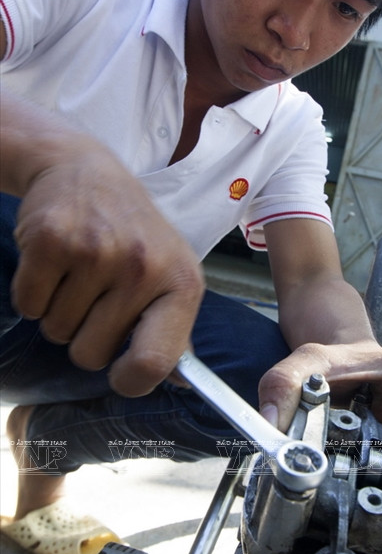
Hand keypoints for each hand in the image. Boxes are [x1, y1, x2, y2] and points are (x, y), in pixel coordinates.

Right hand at [11, 138, 203, 395]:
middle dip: (85, 336)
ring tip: (79, 272)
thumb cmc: (134, 233)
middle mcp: (144, 267)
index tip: (121, 373)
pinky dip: (33, 294)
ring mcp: (97, 252)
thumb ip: (174, 330)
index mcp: (182, 282)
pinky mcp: (51, 241)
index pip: (156, 361)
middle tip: (96, 295)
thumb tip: (182, 383)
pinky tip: (55, 263)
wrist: (85, 170)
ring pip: (56, 332)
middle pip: (90, 355)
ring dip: (59, 312)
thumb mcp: (170, 272)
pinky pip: (28, 306)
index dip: (131, 381)